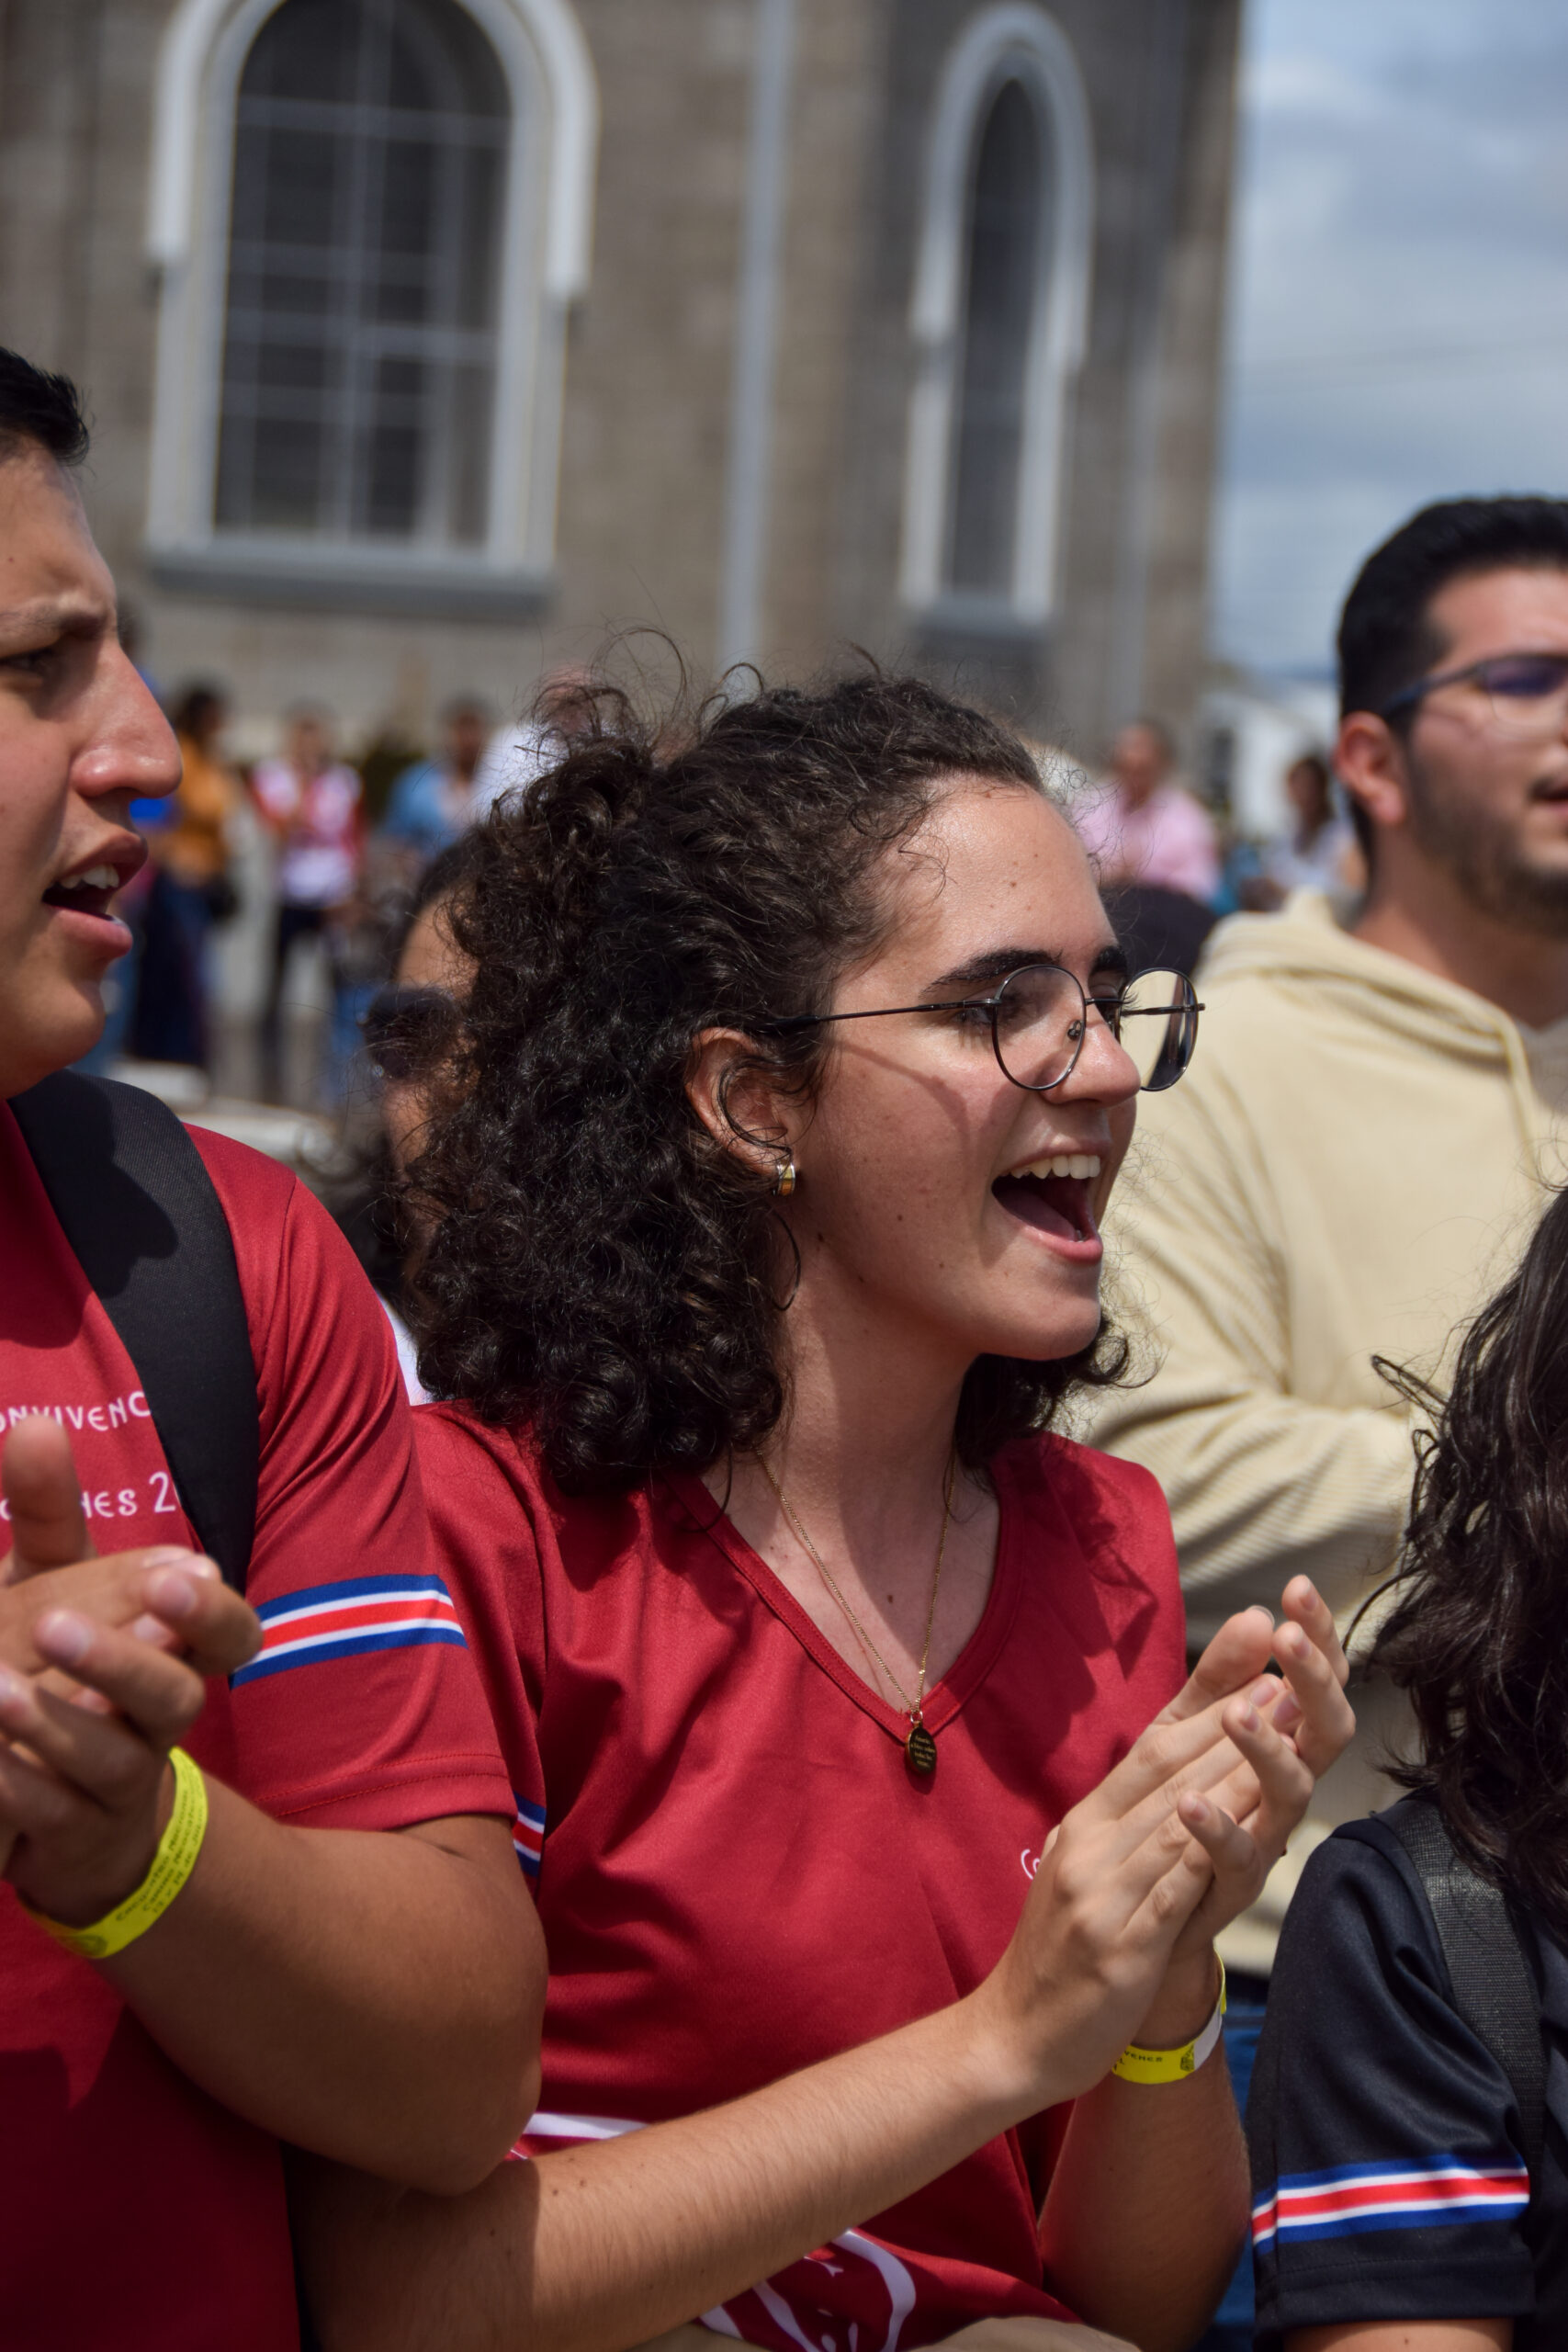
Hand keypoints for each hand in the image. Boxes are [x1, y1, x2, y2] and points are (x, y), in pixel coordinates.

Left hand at [0, 1419, 260, 1902]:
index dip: (211, 1610)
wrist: (66, 1801)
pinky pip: (56, 1814)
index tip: (172, 1575)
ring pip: (115, 1760)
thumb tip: (35, 1424)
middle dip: (121, 1663)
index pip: (232, 1633)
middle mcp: (162, 1717)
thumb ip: (47, 1512)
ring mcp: (122, 1783)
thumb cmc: (62, 1667)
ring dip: (54, 1723)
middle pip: (176, 1696)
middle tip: (51, 1624)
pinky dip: (19, 1784)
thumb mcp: (54, 1585)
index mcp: (175, 1649)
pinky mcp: (75, 1834)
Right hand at [969, 1635, 1299, 2108]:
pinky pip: (1171, 1891)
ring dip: (1234, 1768)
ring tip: (1283, 1728)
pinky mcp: (1119, 1946)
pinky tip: (1247, 1824)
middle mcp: (1091, 1846)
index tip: (1251, 1646)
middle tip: (1285, 1669)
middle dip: (1232, 1716)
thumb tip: (1177, 1771)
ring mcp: (1102, 1893)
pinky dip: (1208, 1852)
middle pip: (1169, 1769)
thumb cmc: (1059, 1954)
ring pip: (1177, 1818)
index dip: (1205, 1694)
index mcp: (1086, 1823)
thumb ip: (1126, 1820)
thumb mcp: (1084, 1869)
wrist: (1011, 2037)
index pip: (1152, 1745)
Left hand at [1159, 1577, 1352, 1976]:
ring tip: (1240, 1712)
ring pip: (1293, 1792)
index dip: (1316, 1637)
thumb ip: (1218, 1679)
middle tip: (1290, 1638)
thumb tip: (1257, 1613)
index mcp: (1281, 1743)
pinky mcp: (1232, 1886)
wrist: (1145, 1915)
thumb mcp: (1184, 1733)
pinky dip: (1218, 1829)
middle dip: (1315, 1680)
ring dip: (1270, 1749)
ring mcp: (1266, 1837)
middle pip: (1327, 1729)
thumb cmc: (1176, 1811)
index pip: (1312, 1681)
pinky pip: (1238, 1857)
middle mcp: (1286, 1789)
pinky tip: (1189, 1802)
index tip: (1297, 1588)